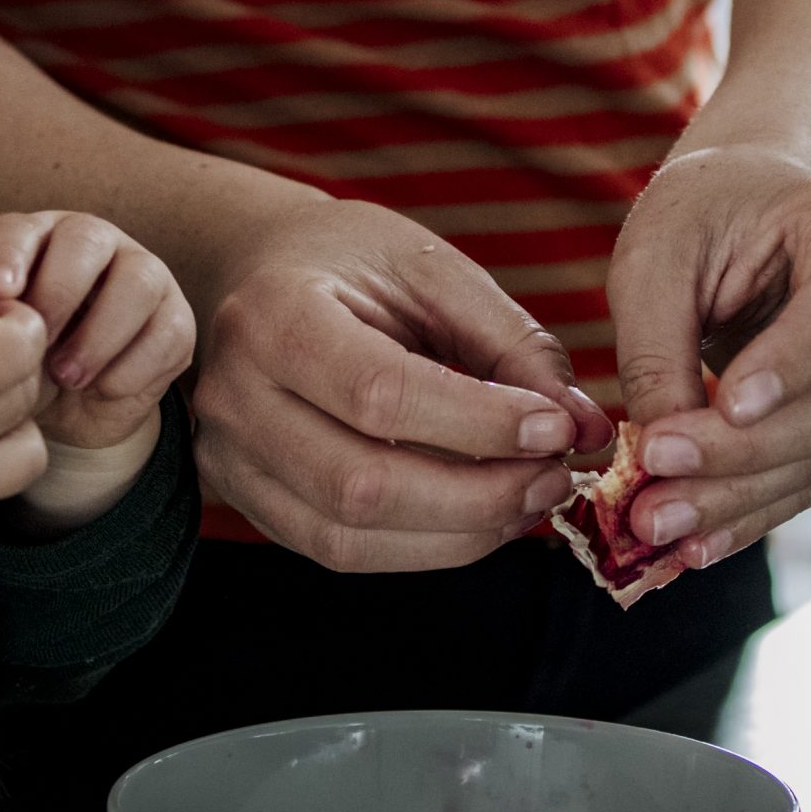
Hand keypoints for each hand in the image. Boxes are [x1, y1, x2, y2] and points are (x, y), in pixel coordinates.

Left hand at [0, 211, 195, 451]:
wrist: (74, 411)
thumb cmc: (28, 365)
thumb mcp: (1, 346)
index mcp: (40, 240)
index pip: (21, 229)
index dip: (8, 255)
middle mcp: (96, 244)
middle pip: (86, 238)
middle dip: (58, 291)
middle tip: (37, 342)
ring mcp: (145, 276)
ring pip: (137, 283)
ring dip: (98, 336)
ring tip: (68, 377)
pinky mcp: (177, 320)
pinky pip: (166, 333)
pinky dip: (130, 368)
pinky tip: (102, 390)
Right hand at [187, 197, 612, 571]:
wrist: (253, 271)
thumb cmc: (347, 261)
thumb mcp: (431, 269)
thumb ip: (509, 344)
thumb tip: (582, 427)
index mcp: (273, 316)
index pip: (379, 394)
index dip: (479, 425)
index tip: (558, 429)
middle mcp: (234, 397)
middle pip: (360, 485)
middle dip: (478, 497)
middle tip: (556, 478)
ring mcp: (228, 459)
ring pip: (347, 537)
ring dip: (458, 535)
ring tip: (528, 500)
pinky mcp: (248, 500)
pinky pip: (339, 550)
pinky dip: (422, 546)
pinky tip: (478, 516)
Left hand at [608, 144, 810, 567]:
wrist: (759, 208)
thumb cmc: (707, 212)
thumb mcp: (659, 248)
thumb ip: (655, 342)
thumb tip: (658, 450)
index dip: (797, 360)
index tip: (729, 405)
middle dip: (749, 452)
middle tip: (658, 477)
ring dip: (744, 499)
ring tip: (659, 525)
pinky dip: (754, 512)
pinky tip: (695, 541)